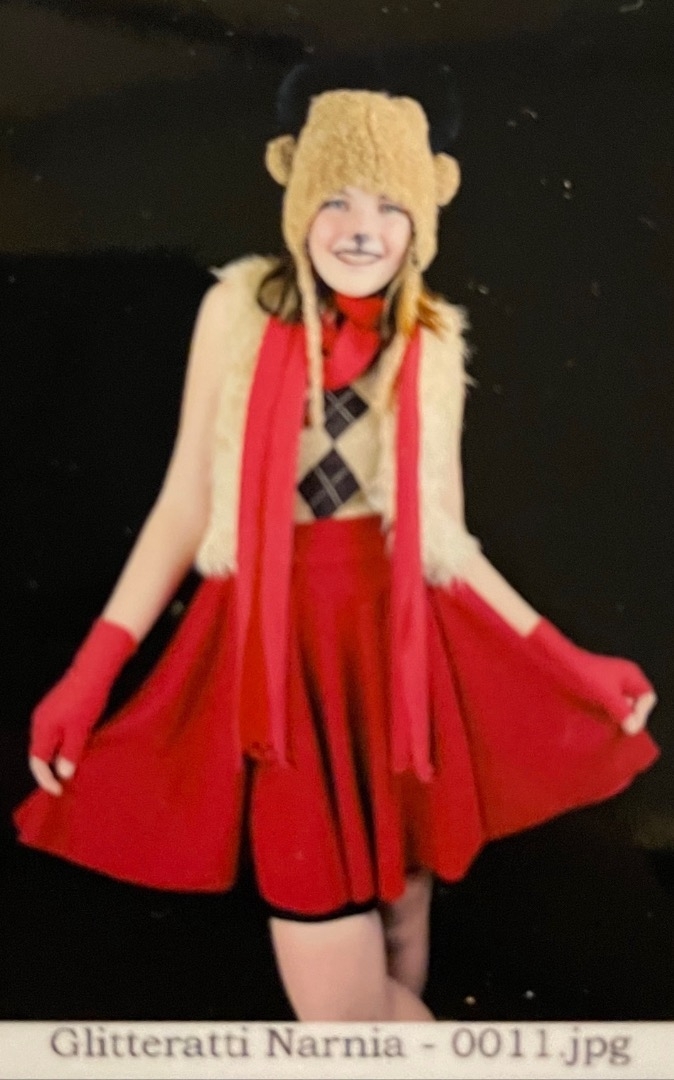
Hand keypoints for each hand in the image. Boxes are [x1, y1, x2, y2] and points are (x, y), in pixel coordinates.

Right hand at [29, 619, 136, 794]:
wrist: (93, 670)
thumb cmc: (87, 700)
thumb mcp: (80, 731)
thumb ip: (70, 753)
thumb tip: (62, 774)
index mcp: (42, 728)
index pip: (38, 761)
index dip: (46, 779)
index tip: (59, 791)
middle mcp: (40, 720)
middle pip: (40, 752)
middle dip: (51, 770)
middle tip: (65, 784)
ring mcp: (47, 712)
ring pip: (49, 742)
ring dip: (58, 757)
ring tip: (72, 769)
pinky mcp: (57, 707)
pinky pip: (55, 732)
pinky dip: (63, 744)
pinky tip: (76, 748)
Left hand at [526, 619, 657, 732]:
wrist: (557, 664)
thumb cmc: (584, 675)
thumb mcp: (607, 695)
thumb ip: (623, 712)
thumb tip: (633, 729)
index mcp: (630, 675)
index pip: (647, 697)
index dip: (641, 712)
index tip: (628, 722)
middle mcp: (622, 677)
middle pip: (634, 703)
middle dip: (626, 715)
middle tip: (617, 726)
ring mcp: (609, 682)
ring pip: (619, 705)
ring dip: (613, 715)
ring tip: (603, 722)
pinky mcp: (596, 688)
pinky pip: (606, 704)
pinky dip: (603, 712)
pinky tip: (594, 717)